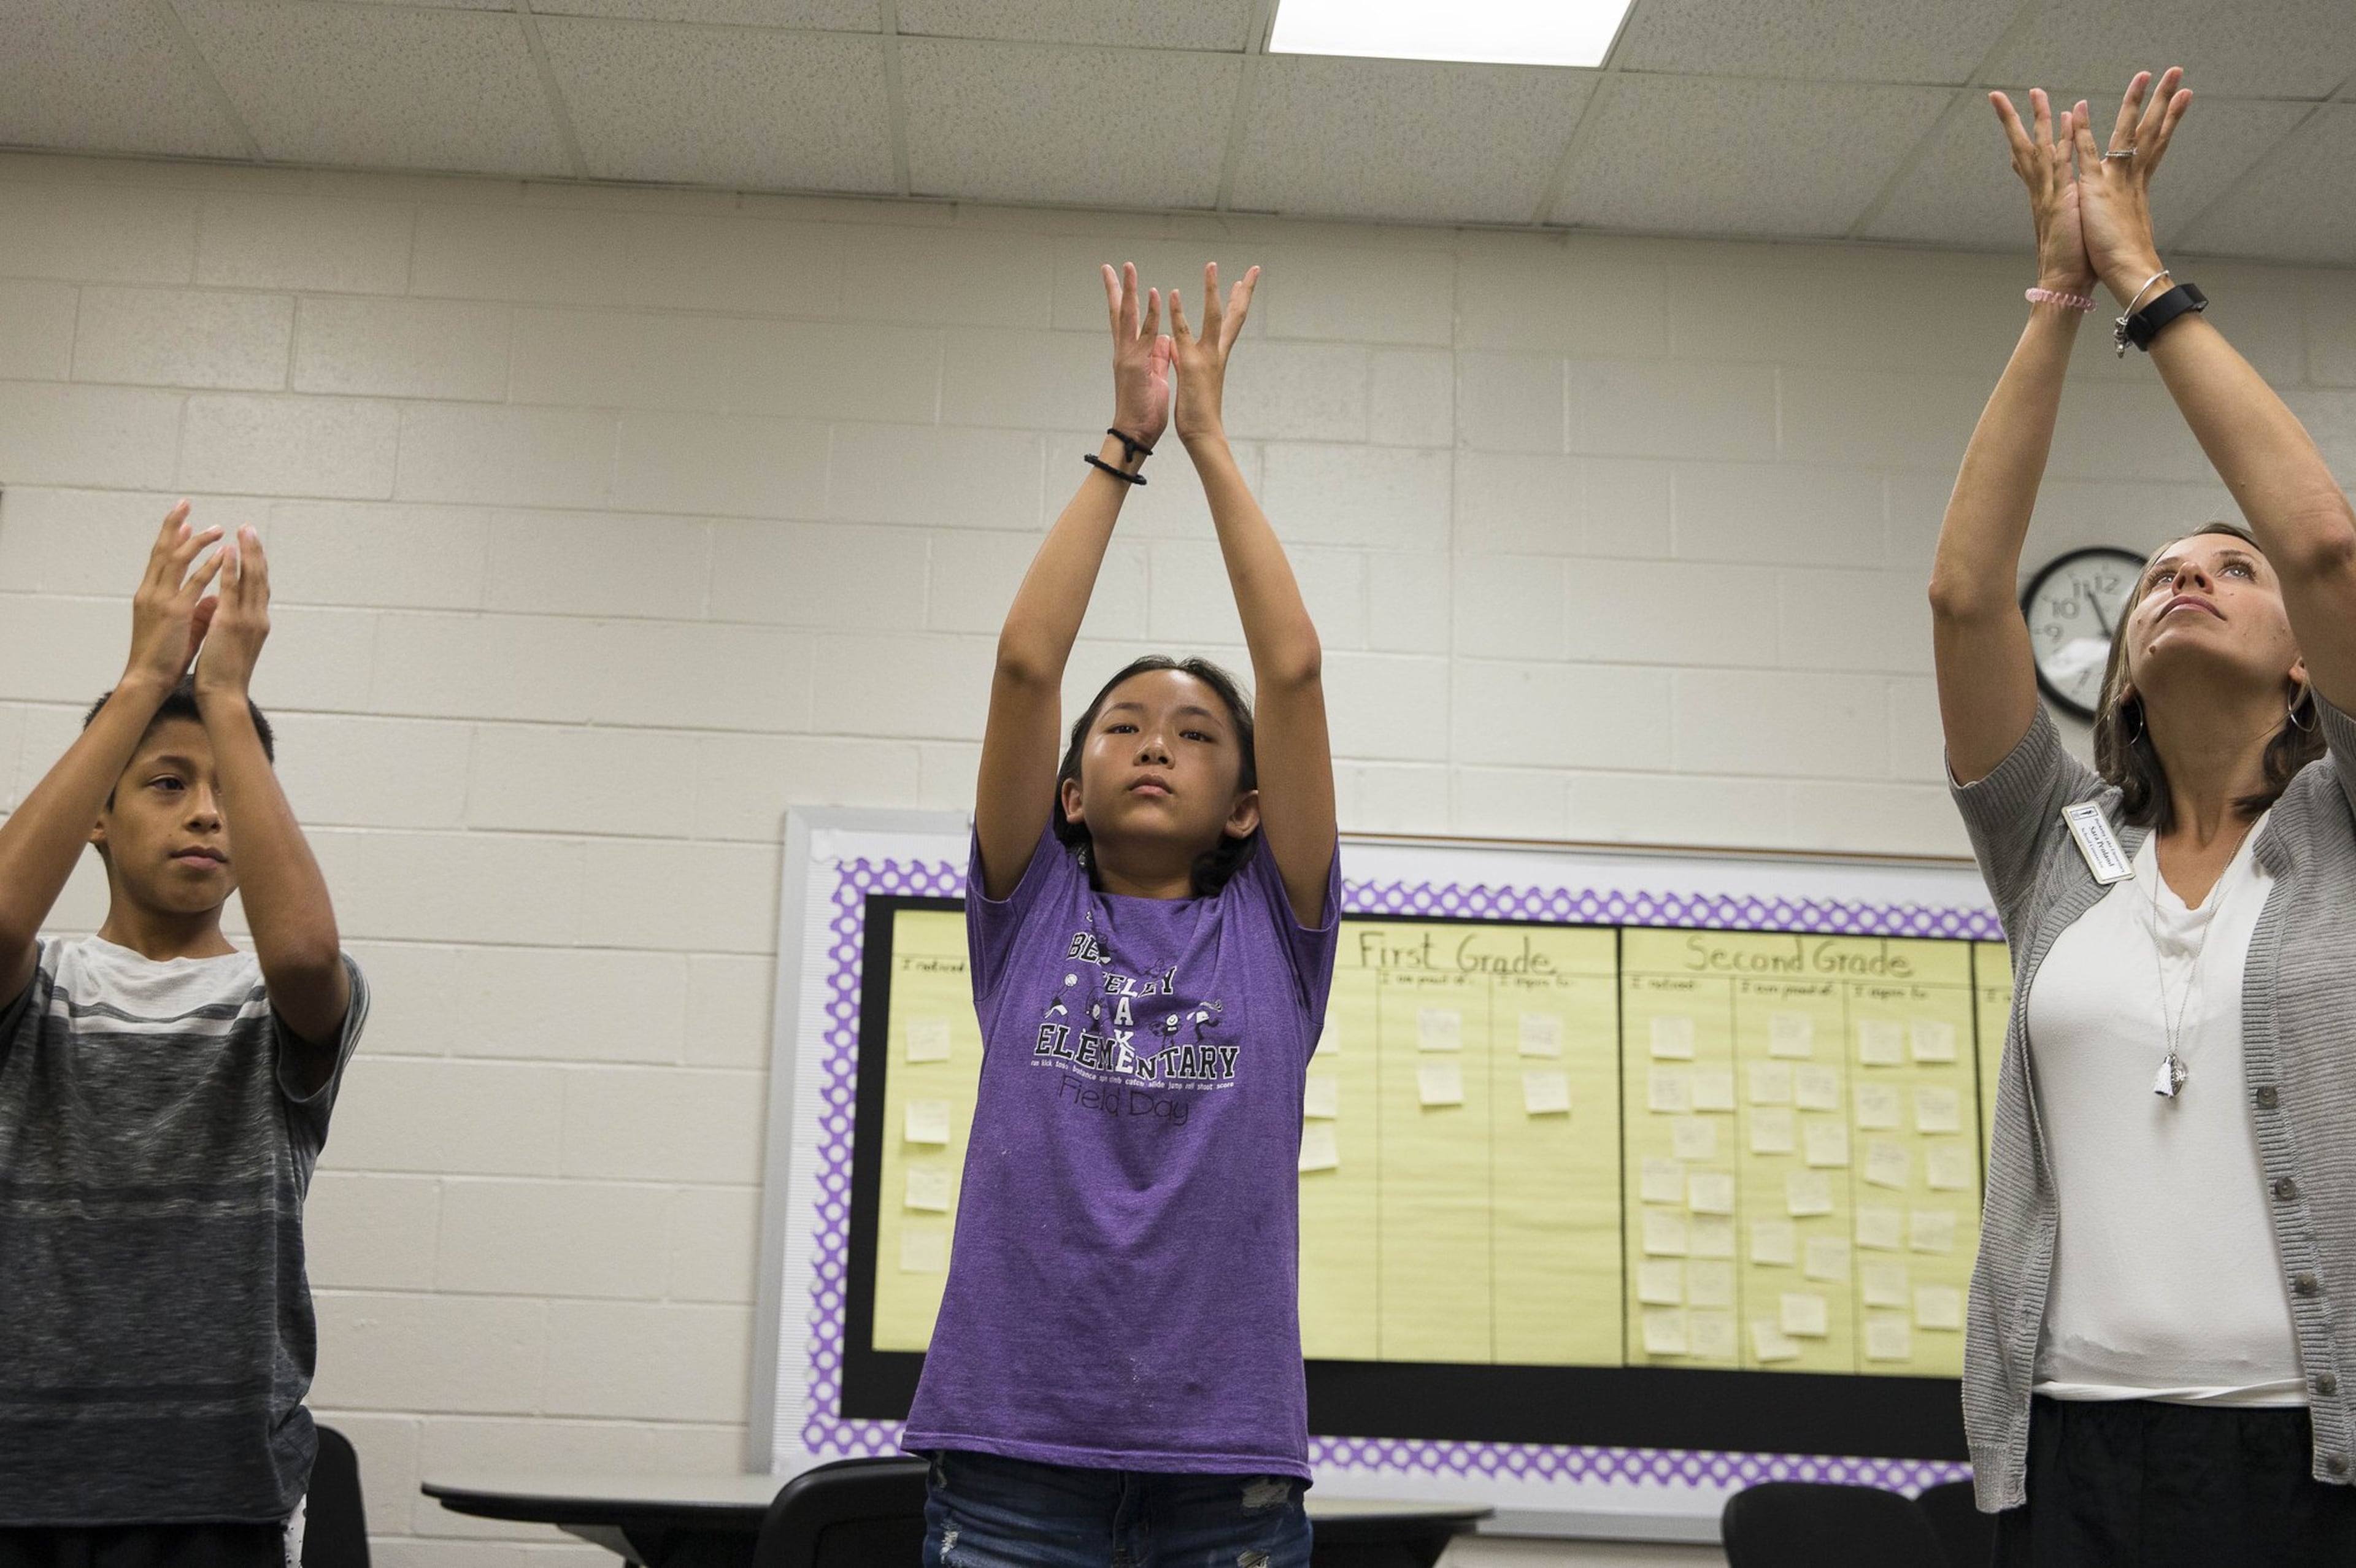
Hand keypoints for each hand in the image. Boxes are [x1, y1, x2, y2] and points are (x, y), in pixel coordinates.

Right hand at [124, 502, 225, 690]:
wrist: (148, 679)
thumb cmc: (164, 655)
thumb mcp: (179, 627)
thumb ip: (194, 609)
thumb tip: (211, 599)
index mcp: (150, 594)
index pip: (159, 558)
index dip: (170, 537)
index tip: (183, 520)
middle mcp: (151, 592)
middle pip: (162, 550)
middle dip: (173, 525)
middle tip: (184, 503)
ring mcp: (162, 601)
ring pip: (177, 561)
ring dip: (197, 542)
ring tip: (217, 528)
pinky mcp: (175, 613)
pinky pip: (194, 584)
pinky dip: (209, 567)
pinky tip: (222, 555)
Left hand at [193, 525, 270, 701]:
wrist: (224, 695)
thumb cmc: (222, 674)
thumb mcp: (227, 643)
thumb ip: (225, 621)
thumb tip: (217, 606)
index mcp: (256, 622)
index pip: (258, 587)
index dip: (256, 564)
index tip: (251, 545)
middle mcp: (258, 618)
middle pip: (260, 577)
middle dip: (256, 551)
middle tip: (250, 528)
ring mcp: (247, 620)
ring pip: (251, 578)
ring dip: (248, 552)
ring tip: (244, 530)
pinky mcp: (232, 623)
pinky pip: (232, 590)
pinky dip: (232, 569)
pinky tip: (229, 551)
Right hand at [1103, 262, 1170, 449]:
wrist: (1135, 433)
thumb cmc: (1145, 410)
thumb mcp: (1155, 377)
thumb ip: (1157, 356)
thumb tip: (1163, 338)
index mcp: (1131, 355)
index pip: (1125, 322)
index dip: (1123, 300)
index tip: (1120, 280)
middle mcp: (1124, 352)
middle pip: (1117, 313)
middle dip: (1114, 289)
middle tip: (1109, 266)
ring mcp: (1127, 357)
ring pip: (1126, 317)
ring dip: (1128, 291)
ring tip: (1128, 268)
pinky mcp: (1134, 365)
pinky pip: (1144, 334)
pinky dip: (1149, 313)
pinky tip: (1153, 293)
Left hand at [1167, 262, 1259, 445]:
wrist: (1203, 434)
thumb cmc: (1198, 412)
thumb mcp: (1192, 379)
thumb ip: (1186, 359)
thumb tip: (1177, 346)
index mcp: (1218, 356)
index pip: (1232, 323)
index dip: (1239, 301)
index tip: (1242, 280)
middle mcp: (1218, 353)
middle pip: (1236, 315)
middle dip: (1246, 290)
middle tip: (1255, 268)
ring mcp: (1206, 357)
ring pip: (1214, 316)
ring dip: (1213, 290)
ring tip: (1212, 266)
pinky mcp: (1191, 365)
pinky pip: (1183, 333)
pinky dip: (1178, 313)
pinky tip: (1173, 293)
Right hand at [1991, 88, 2093, 295]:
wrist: (2064, 284)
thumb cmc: (2070, 262)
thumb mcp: (2065, 230)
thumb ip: (2063, 211)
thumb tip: (2063, 205)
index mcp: (2042, 199)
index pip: (2027, 164)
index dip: (2019, 140)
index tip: (2015, 122)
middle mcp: (2040, 192)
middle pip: (2023, 147)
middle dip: (2013, 120)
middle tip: (2001, 97)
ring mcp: (2049, 194)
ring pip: (2038, 147)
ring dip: (2036, 118)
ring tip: (2034, 92)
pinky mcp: (2062, 198)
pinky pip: (2061, 161)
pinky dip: (2063, 138)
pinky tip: (2065, 116)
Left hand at [2069, 69, 2190, 304]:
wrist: (2130, 275)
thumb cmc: (2127, 261)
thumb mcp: (2128, 228)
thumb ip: (2128, 211)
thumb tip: (2132, 210)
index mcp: (2138, 187)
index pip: (2157, 144)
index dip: (2169, 118)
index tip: (2183, 95)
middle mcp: (2132, 179)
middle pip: (2152, 129)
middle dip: (2165, 99)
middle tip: (2178, 70)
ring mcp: (2116, 182)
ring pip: (2128, 133)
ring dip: (2135, 101)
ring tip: (2146, 74)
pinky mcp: (2095, 191)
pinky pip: (2086, 155)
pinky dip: (2081, 132)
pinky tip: (2077, 109)